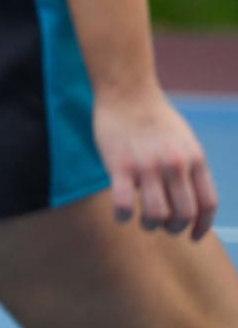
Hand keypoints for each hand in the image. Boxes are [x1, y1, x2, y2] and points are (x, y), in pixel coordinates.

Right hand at [92, 88, 218, 239]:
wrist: (127, 91)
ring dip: (151, 225)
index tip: (193, 236)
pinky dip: (123, 216)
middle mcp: (174, 165)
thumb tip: (190, 198)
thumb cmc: (155, 116)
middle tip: (163, 225)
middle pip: (184, 214)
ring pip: (156, 214)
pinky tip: (121, 214)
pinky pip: (124, 203)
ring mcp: (147, 166)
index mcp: (194, 160)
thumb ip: (190, 168)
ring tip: (144, 220)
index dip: (202, 226)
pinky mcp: (120, 165)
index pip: (207, 204)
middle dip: (174, 227)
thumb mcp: (185, 141)